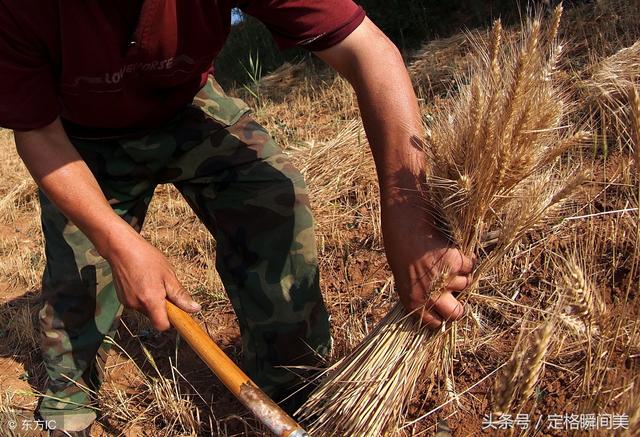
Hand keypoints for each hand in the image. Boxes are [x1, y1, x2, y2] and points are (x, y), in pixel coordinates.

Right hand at [104, 229, 200, 330]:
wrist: (121, 248)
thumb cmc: (146, 258)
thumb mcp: (168, 275)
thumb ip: (180, 295)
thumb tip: (194, 309)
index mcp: (150, 301)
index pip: (162, 326)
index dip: (171, 322)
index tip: (177, 311)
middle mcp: (136, 305)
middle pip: (155, 317)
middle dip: (163, 307)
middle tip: (165, 288)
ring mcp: (127, 303)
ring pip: (146, 310)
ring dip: (152, 301)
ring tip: (152, 281)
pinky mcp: (122, 299)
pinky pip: (137, 304)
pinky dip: (143, 297)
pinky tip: (143, 281)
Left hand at [382, 201, 473, 328]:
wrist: (405, 225)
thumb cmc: (400, 249)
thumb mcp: (403, 277)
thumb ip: (419, 293)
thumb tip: (438, 303)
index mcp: (413, 302)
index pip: (435, 323)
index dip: (442, 315)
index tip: (444, 308)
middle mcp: (430, 295)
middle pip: (456, 314)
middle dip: (459, 307)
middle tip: (456, 294)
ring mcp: (445, 279)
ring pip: (465, 285)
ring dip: (461, 275)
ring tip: (447, 261)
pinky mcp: (457, 263)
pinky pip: (470, 266)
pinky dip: (468, 258)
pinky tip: (455, 250)